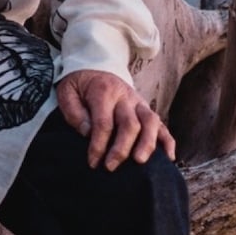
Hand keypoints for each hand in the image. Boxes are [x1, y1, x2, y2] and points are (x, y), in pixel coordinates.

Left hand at [56, 69, 175, 171]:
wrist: (94, 67)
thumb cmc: (79, 86)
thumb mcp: (67, 93)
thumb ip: (74, 113)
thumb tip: (88, 133)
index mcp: (103, 91)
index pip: (104, 122)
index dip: (98, 145)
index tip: (93, 162)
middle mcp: (125, 96)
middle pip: (130, 124)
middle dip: (121, 148)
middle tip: (111, 167)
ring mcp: (139, 102)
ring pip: (151, 122)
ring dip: (147, 144)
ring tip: (140, 162)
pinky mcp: (146, 109)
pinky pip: (162, 124)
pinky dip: (167, 141)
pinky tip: (168, 158)